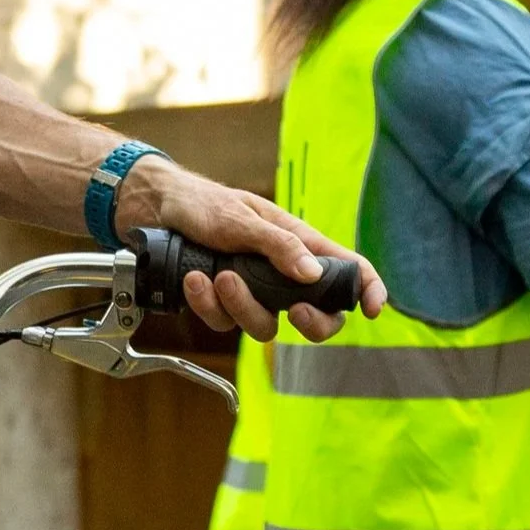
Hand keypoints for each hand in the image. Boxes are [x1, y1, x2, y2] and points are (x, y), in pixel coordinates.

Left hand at [112, 157, 387, 343]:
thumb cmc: (202, 203)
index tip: (375, 308)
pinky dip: (208, 304)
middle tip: (295, 312)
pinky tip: (196, 280)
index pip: (346, 269)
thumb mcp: (243, 218)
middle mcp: (280, 273)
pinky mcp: (222, 303)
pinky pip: (225, 322)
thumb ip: (279, 247)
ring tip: (218, 277)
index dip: (368, 289)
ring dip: (242, 306)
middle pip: (317, 315)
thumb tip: (314, 275)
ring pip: (266, 326)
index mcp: (298, 244)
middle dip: (312, 323)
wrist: (154, 209)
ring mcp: (252, 291)